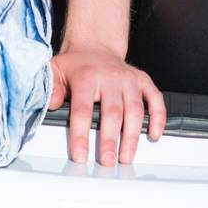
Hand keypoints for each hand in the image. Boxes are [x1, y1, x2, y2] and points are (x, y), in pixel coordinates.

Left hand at [50, 46, 166, 165]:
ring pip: (135, 109)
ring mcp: (128, 79)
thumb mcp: (55, 71)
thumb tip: (50, 105)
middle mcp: (110, 77)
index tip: (80, 155)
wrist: (95, 45)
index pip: (83, 110)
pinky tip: (154, 134)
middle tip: (107, 161)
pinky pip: (155, 98)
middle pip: (112, 113)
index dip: (81, 135)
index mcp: (86, 76)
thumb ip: (50, 89)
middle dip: (110, 140)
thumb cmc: (75, 65)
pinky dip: (158, 117)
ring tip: (127, 157)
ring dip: (132, 136)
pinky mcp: (142, 80)